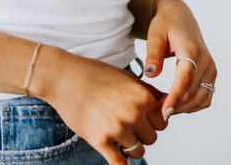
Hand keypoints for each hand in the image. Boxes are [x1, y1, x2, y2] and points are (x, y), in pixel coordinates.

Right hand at [44, 51, 167, 164]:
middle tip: (126, 124)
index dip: (153, 121)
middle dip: (142, 134)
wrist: (65, 77)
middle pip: (152, 138)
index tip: (143, 118)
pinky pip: (120, 163)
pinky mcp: (101, 140)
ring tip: (117, 133)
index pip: (163, 122)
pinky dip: (121, 164)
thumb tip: (166, 104)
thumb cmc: (94, 74)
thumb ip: (147, 92)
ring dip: (130, 146)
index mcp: (143, 97)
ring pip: (138, 151)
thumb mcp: (126, 76)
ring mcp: (118, 128)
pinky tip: (116, 155)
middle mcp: (134, 113)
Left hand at [144, 0, 216, 118]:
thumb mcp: (155, 35)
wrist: (179, 16)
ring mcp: (211, 68)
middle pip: (193, 93)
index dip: (175, 98)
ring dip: (185, 108)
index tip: (164, 112)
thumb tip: (150, 75)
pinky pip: (206, 96)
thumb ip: (153, 55)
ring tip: (165, 109)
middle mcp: (205, 61)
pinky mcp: (211, 73)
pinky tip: (177, 104)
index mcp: (191, 50)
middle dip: (176, 106)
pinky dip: (193, 105)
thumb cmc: (165, 24)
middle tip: (157, 113)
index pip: (185, 80)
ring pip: (202, 98)